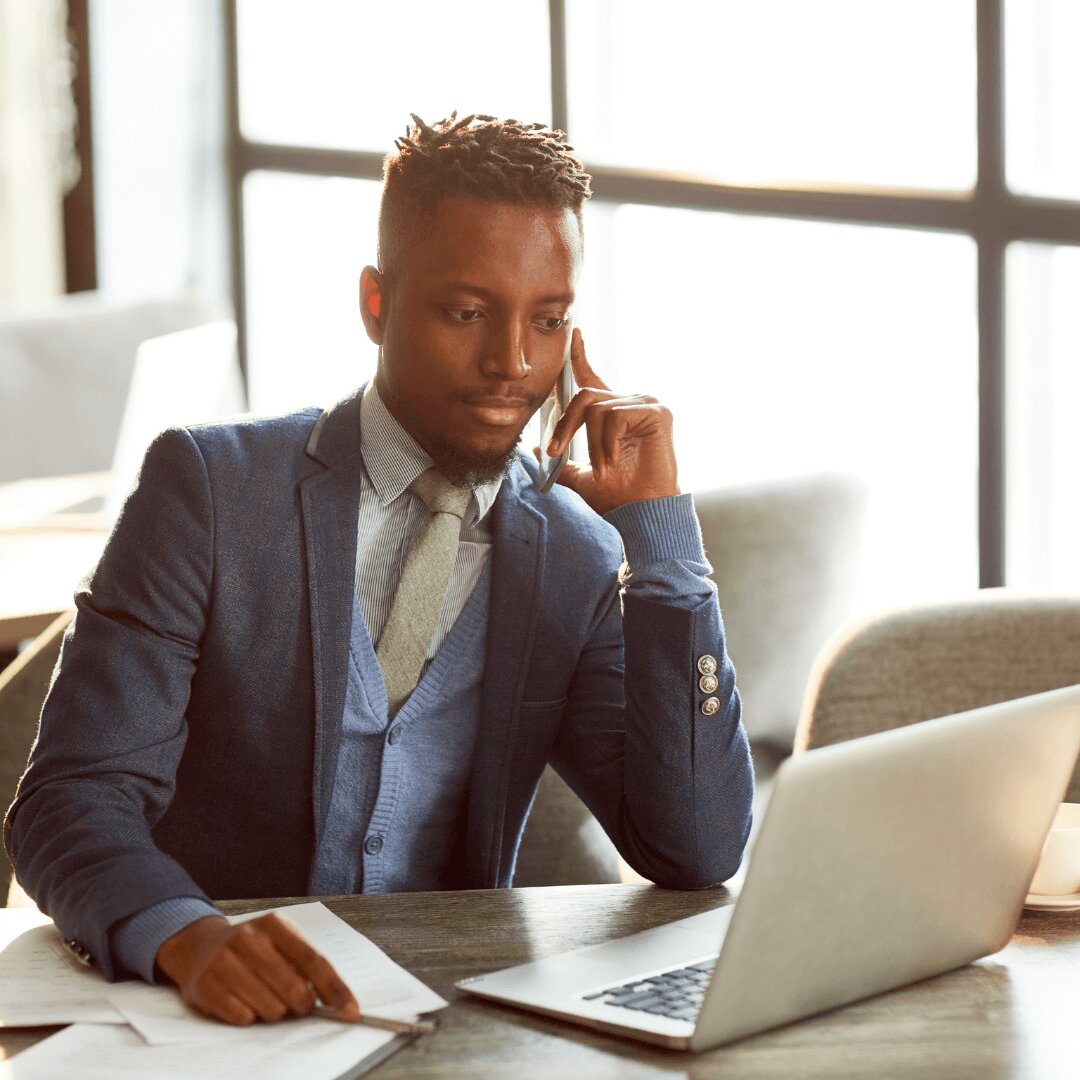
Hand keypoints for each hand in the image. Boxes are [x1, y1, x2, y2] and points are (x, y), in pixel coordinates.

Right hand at [156, 913, 359, 1025]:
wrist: (199, 947)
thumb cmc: (252, 949)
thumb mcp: (280, 942)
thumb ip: (306, 965)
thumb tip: (338, 1001)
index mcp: (275, 924)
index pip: (315, 961)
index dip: (336, 990)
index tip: (351, 1012)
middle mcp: (249, 938)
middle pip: (295, 988)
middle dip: (303, 1005)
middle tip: (298, 1005)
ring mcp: (224, 961)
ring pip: (270, 1008)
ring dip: (275, 1012)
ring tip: (266, 998)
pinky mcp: (205, 986)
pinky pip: (242, 1018)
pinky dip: (250, 1017)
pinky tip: (244, 1003)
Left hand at [545, 328, 678, 515]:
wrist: (642, 512)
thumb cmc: (618, 495)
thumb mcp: (582, 477)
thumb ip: (563, 462)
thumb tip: (536, 450)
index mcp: (614, 413)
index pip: (592, 378)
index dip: (580, 356)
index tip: (574, 334)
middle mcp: (630, 402)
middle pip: (585, 396)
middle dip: (564, 425)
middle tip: (554, 452)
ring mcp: (646, 404)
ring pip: (597, 408)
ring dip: (591, 444)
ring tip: (602, 467)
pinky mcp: (657, 412)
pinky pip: (615, 417)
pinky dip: (607, 442)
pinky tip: (614, 460)